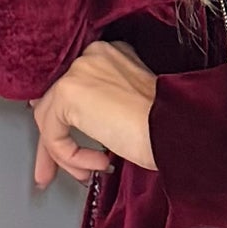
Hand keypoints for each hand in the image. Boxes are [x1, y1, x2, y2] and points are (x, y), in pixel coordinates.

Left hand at [32, 41, 158, 188]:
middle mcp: (90, 55)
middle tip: (52, 171)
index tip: (67, 147)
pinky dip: (71, 157)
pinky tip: (98, 162)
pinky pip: (53, 134)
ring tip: (88, 172)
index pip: (73, 88)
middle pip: (55, 103)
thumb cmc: (165, 125)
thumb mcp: (128, 108)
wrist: (176, 128)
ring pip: (50, 120)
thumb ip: (99, 106)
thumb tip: (65, 126)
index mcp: (107, 55)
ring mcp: (77, 71)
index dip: (67, 122)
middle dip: (56, 143)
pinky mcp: (67, 92)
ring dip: (66, 156)